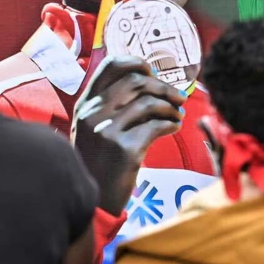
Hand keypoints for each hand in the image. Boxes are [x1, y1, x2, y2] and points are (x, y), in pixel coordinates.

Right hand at [72, 57, 185, 214]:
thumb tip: (149, 84)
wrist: (93, 200)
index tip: (153, 74)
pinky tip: (174, 127)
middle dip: (163, 86)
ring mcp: (107, 131)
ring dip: (170, 107)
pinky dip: (171, 124)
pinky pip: (156, 126)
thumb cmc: (97, 163)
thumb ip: (110, 107)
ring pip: (148, 102)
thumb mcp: (92, 129)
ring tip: (177, 115)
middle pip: (136, 80)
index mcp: (85, 104)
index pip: (111, 65)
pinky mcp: (124, 150)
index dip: (138, 63)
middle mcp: (93, 113)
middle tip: (178, 97)